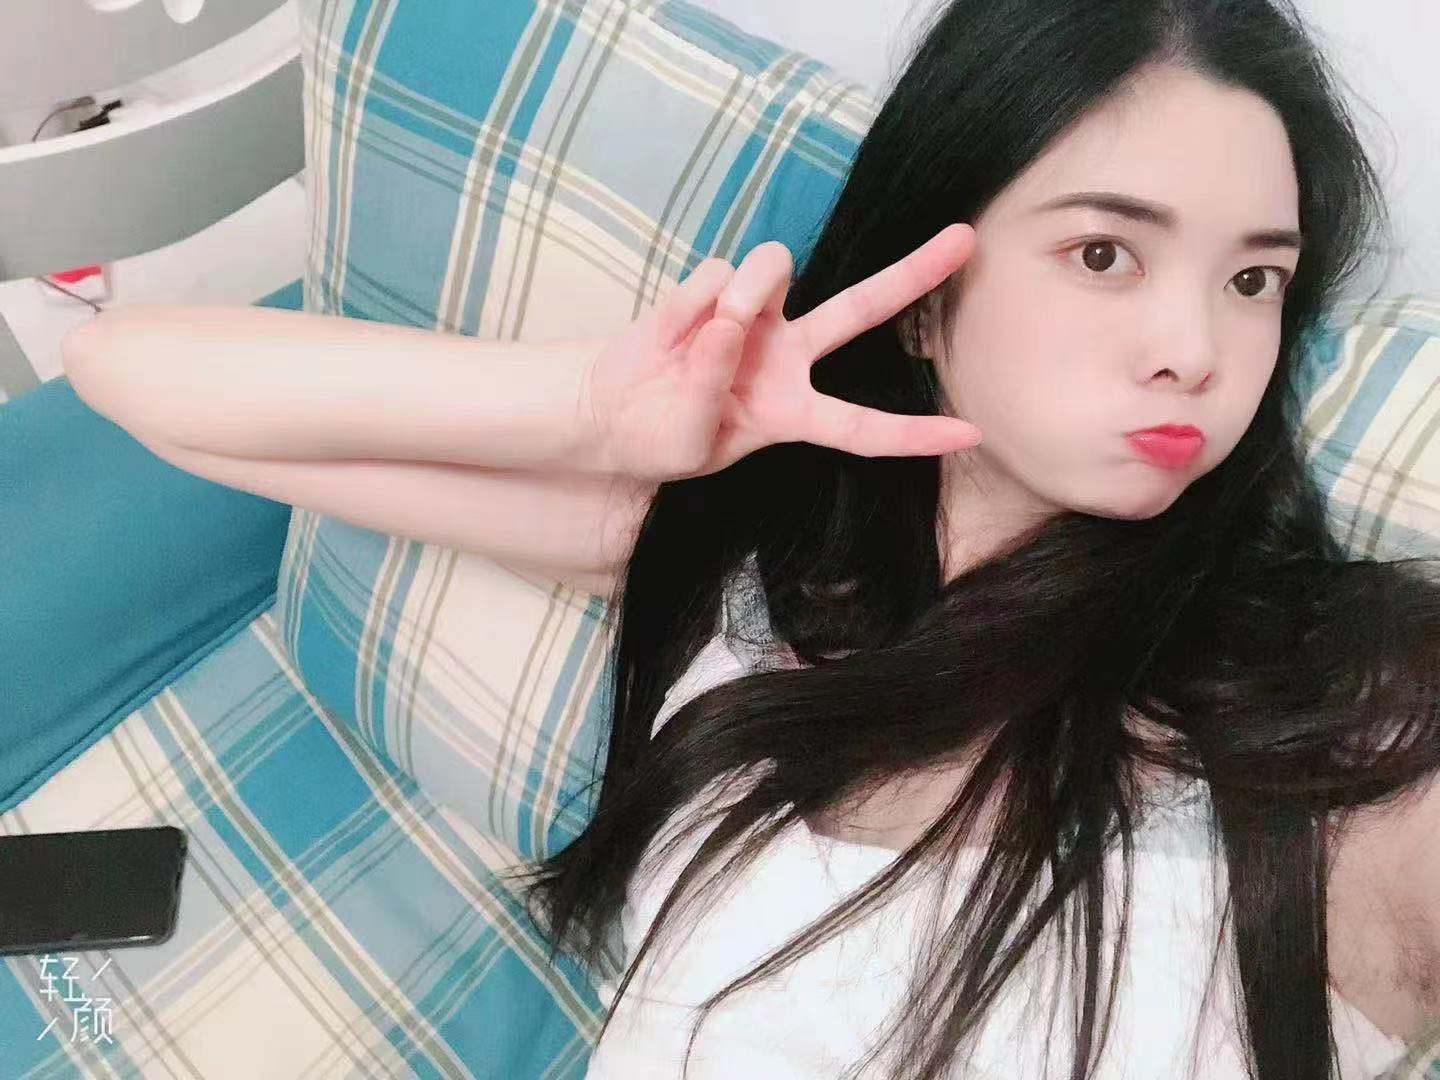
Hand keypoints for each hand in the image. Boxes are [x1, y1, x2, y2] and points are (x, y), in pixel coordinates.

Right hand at [585, 223, 981, 481]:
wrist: (611, 414)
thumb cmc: (663, 438)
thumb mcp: (690, 442)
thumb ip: (709, 388)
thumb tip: (727, 323)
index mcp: (792, 415)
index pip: (861, 427)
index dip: (912, 434)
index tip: (970, 435)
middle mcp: (787, 357)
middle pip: (862, 307)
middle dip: (913, 272)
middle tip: (965, 238)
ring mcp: (755, 317)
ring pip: (774, 266)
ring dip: (742, 292)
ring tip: (702, 335)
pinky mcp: (715, 288)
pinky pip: (715, 274)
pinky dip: (689, 303)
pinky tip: (671, 333)